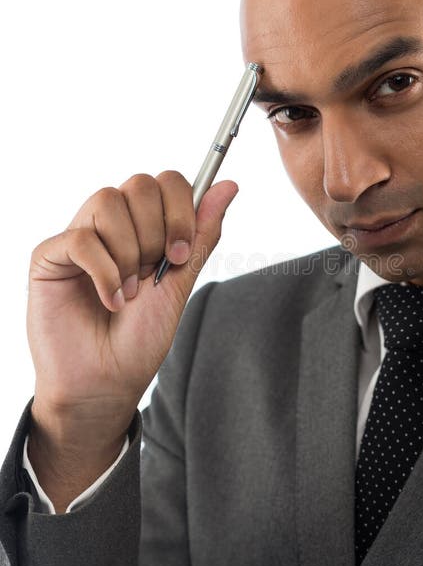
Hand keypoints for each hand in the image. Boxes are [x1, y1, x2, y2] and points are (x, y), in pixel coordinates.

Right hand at [26, 171, 237, 497]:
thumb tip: (229, 185)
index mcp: (146, 227)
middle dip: (157, 232)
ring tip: (128, 292)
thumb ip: (202, 234)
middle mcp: (113, 224)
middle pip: (140, 184)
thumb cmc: (139, 339)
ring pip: (109, 201)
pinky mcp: (50, 255)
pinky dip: (104, 272)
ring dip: (129, 254)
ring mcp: (80, 236)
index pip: (167, 182)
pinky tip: (109, 300)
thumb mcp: (181, 283)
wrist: (106, 383)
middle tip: (155, 273)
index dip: (181, 210)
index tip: (182, 254)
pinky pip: (81, 238)